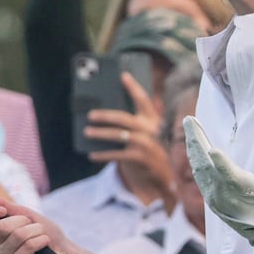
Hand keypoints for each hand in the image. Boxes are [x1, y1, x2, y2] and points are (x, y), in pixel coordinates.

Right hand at [0, 194, 69, 253]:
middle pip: (1, 226)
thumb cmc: (46, 234)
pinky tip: (44, 247)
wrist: (64, 253)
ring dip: (37, 232)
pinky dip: (40, 242)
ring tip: (42, 237)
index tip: (3, 210)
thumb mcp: (27, 215)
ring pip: (18, 235)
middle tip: (35, 228)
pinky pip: (27, 246)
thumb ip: (6, 206)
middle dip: (25, 222)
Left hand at [85, 73, 175, 203]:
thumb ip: (135, 126)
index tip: (123, 76)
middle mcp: (151, 130)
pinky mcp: (141, 158)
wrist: (166, 177)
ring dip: (100, 133)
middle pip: (124, 118)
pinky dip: (103, 154)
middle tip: (90, 115)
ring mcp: (147, 144)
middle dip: (105, 115)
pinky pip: (117, 155)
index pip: (144, 100)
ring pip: (119, 135)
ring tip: (87, 132)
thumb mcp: (148, 135)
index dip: (134, 87)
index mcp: (153, 120)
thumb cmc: (151, 152)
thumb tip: (105, 118)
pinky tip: (92, 154)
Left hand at [182, 116, 253, 246]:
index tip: (212, 149)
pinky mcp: (210, 197)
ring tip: (190, 126)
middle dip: (196, 139)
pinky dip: (194, 158)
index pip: (229, 174)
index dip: (221, 162)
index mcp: (241, 188)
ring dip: (193, 146)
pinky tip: (192, 147)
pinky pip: (199, 175)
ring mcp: (213, 195)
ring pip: (198, 167)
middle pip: (205, 164)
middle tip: (189, 120)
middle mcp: (223, 193)